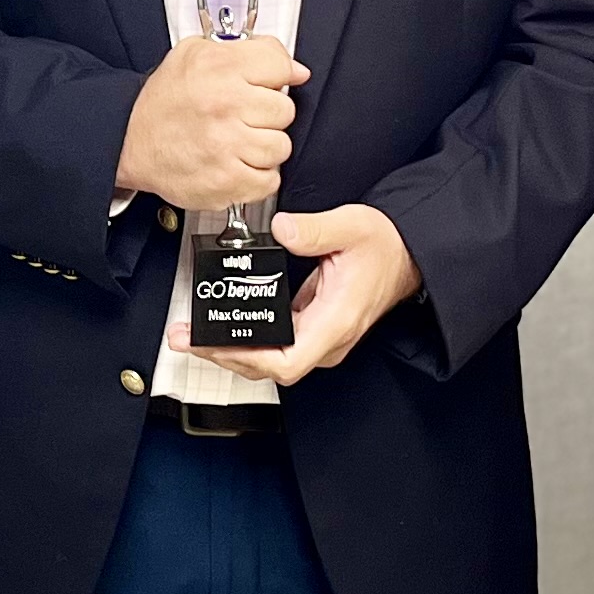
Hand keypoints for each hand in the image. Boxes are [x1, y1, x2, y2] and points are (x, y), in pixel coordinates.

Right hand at [115, 34, 305, 213]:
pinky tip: (238, 163)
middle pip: (285, 110)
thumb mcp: (195, 54)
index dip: (277, 75)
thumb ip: (249, 51)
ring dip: (265, 147)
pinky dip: (257, 176)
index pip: (280, 65)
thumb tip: (294, 69)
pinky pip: (269, 181)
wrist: (128, 142)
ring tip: (241, 142)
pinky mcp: (226, 182)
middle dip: (268, 114)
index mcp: (218, 69)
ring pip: (280, 147)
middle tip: (245, 116)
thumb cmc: (163, 103)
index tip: (269, 83)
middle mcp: (225, 106)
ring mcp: (226, 147)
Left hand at [198, 202, 418, 385]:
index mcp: (334, 322)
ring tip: (193, 334)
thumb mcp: (353, 227)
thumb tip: (282, 229)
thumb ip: (316, 229)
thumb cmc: (385, 246)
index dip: (247, 358)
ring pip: (269, 359)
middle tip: (185, 337)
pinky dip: (246, 338)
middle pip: (268, 366)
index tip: (215, 343)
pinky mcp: (313, 327)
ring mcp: (319, 336)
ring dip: (230, 349)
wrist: (407, 254)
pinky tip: (223, 324)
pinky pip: (275, 344)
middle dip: (223, 354)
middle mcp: (326, 339)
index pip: (287, 361)